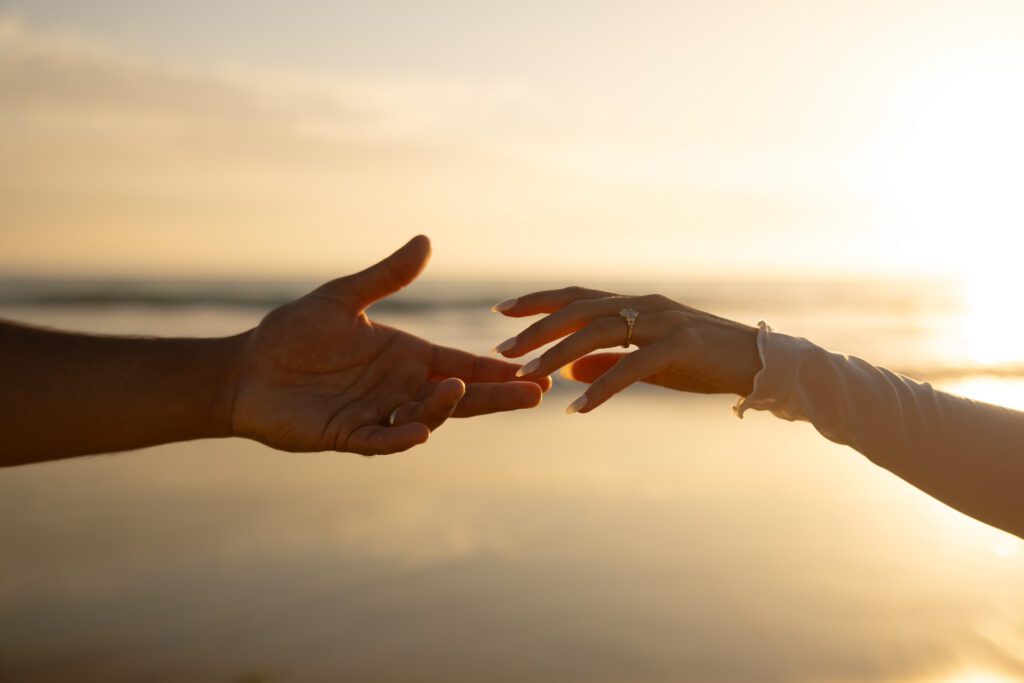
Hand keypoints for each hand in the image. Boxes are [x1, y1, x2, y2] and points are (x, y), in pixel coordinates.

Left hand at [229, 236, 549, 454]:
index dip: (497, 370)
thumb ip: (386, 277)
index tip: (534, 371)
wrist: (244, 371)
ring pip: (425, 417)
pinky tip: (421, 432)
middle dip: (497, 396)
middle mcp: (399, 389)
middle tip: (536, 393)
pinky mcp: (349, 435)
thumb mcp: (343, 299)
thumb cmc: (292, 333)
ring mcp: (377, 414)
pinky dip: (402, 437)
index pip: (462, 364)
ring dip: (445, 407)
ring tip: (459, 389)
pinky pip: (383, 439)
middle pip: (459, 397)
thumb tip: (426, 241)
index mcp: (405, 357)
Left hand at [491, 287, 759, 412]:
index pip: (576, 296)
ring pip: (599, 332)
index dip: (538, 301)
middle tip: (502, 348)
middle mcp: (644, 304)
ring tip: (528, 376)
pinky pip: (632, 367)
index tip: (500, 311)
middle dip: (537, 328)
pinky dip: (603, 386)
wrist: (761, 363)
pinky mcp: (681, 347)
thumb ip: (608, 360)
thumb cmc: (703, 361)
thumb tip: (567, 368)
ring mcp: (663, 322)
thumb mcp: (648, 361)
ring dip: (558, 354)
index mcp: (635, 303)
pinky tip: (579, 408)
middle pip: (579, 310)